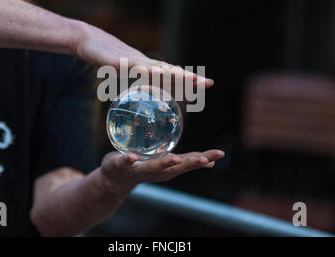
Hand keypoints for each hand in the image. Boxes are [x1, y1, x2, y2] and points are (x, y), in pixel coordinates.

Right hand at [73, 22, 214, 87]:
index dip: (188, 79)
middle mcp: (144, 63)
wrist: (85, 40)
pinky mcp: (118, 61)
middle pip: (170, 71)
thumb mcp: (120, 72)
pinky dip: (147, 71)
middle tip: (209, 83)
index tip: (206, 84)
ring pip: (156, 68)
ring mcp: (132, 61)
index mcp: (146, 68)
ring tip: (191, 79)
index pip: (171, 75)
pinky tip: (157, 73)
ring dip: (174, 74)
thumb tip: (137, 96)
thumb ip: (129, 80)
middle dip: (189, 78)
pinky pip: (134, 67)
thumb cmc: (103, 57)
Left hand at [100, 150, 224, 190]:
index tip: (220, 154)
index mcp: (168, 168)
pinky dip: (129, 160)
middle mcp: (157, 171)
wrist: (114, 179)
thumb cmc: (145, 167)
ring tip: (174, 158)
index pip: (190, 163)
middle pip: (176, 168)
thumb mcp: (168, 165)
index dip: (205, 159)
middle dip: (190, 164)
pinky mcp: (122, 166)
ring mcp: (140, 169)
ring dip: (164, 164)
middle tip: (205, 160)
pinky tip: (132, 157)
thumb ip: (186, 161)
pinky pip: (126, 163)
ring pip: (153, 167)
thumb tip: (212, 161)